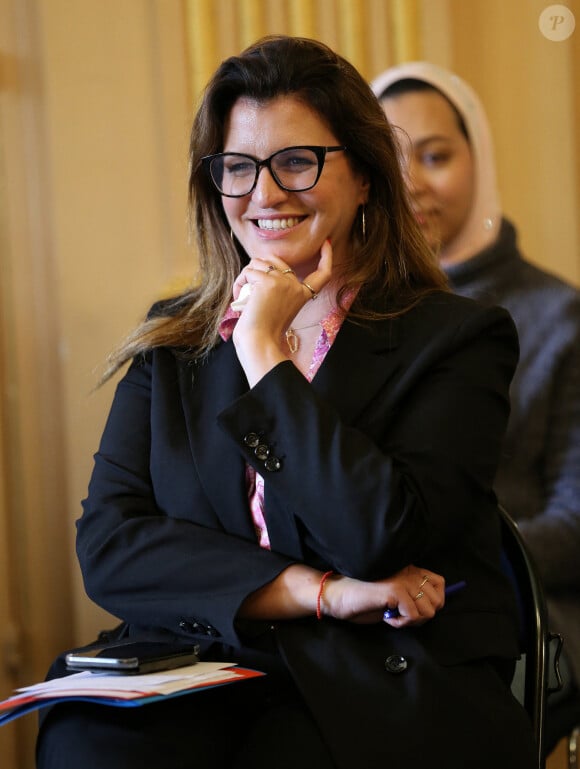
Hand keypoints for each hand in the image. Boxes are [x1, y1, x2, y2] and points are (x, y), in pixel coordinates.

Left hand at [231, 240, 332, 385]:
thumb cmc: (264, 331)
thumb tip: (264, 265)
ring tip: (243, 296)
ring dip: (245, 277)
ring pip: (258, 262)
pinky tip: (240, 298)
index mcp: (302, 294)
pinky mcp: (268, 282)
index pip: (322, 273)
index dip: (326, 257)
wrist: (259, 343)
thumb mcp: (278, 306)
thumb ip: (279, 288)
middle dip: (257, 270)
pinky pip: (247, 272)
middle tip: (250, 291)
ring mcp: (284, 282)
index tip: (326, 244)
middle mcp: (296, 286)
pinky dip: (239, 283)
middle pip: (274, 260)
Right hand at [323, 565, 445, 627]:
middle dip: (421, 616)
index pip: (440, 583)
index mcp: (409, 569)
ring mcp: (403, 579)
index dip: (434, 603)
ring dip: (411, 621)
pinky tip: (386, 617)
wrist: (339, 596)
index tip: (415, 611)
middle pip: (437, 601)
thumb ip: (412, 596)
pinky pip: (413, 616)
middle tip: (401, 616)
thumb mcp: (394, 596)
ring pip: (428, 611)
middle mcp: (409, 571)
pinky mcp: (395, 590)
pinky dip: (401, 623)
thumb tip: (433, 608)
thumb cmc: (364, 599)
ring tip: (392, 615)